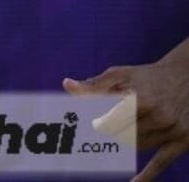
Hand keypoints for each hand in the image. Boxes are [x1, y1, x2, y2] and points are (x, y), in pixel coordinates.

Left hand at [64, 42, 188, 181]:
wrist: (187, 77)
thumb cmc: (148, 77)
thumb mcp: (122, 74)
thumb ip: (95, 84)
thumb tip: (67, 85)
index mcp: (140, 98)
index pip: (109, 119)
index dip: (95, 125)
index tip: (83, 128)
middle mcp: (157, 116)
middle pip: (123, 136)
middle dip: (107, 136)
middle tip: (92, 138)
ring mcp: (170, 130)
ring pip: (137, 146)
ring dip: (123, 144)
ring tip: (111, 140)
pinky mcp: (182, 141)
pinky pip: (162, 162)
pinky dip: (148, 174)